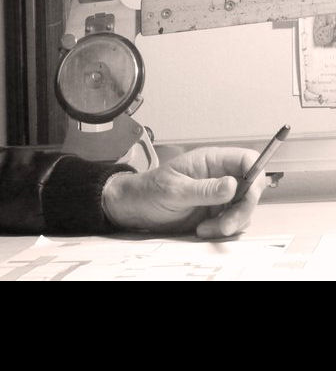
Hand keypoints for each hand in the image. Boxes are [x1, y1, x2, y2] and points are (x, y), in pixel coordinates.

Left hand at [102, 146, 266, 238]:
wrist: (135, 208)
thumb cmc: (149, 191)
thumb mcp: (174, 190)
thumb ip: (204, 189)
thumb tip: (234, 184)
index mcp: (209, 160)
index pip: (246, 160)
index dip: (255, 175)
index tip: (248, 196)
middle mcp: (218, 175)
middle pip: (251, 189)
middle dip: (242, 210)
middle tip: (223, 225)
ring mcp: (219, 194)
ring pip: (244, 208)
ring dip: (231, 223)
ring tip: (205, 228)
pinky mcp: (216, 212)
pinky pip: (234, 221)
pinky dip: (224, 230)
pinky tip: (204, 230)